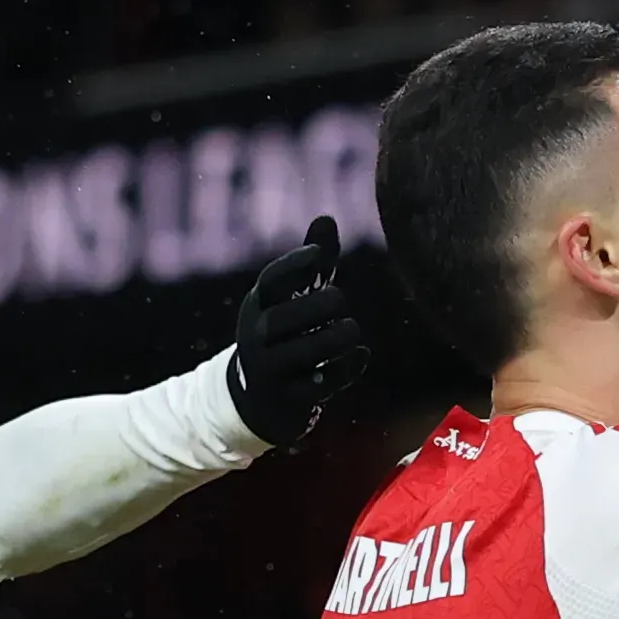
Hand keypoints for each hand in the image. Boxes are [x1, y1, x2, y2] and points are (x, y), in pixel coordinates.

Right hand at [229, 217, 371, 445]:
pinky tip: (361, 354)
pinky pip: (319, 385)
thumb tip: (327, 218)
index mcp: (258, 306)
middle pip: (286, 317)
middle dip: (321, 306)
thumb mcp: (292, 300)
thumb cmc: (286, 335)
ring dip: (335, 337)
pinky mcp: (287, 401)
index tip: (321, 256)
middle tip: (340, 301)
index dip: (295, 263)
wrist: (259, 399)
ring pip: (303, 352)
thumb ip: (312, 264)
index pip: (271, 280)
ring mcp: (269, 371)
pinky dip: (345, 369)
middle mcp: (257, 337)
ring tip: (351, 329)